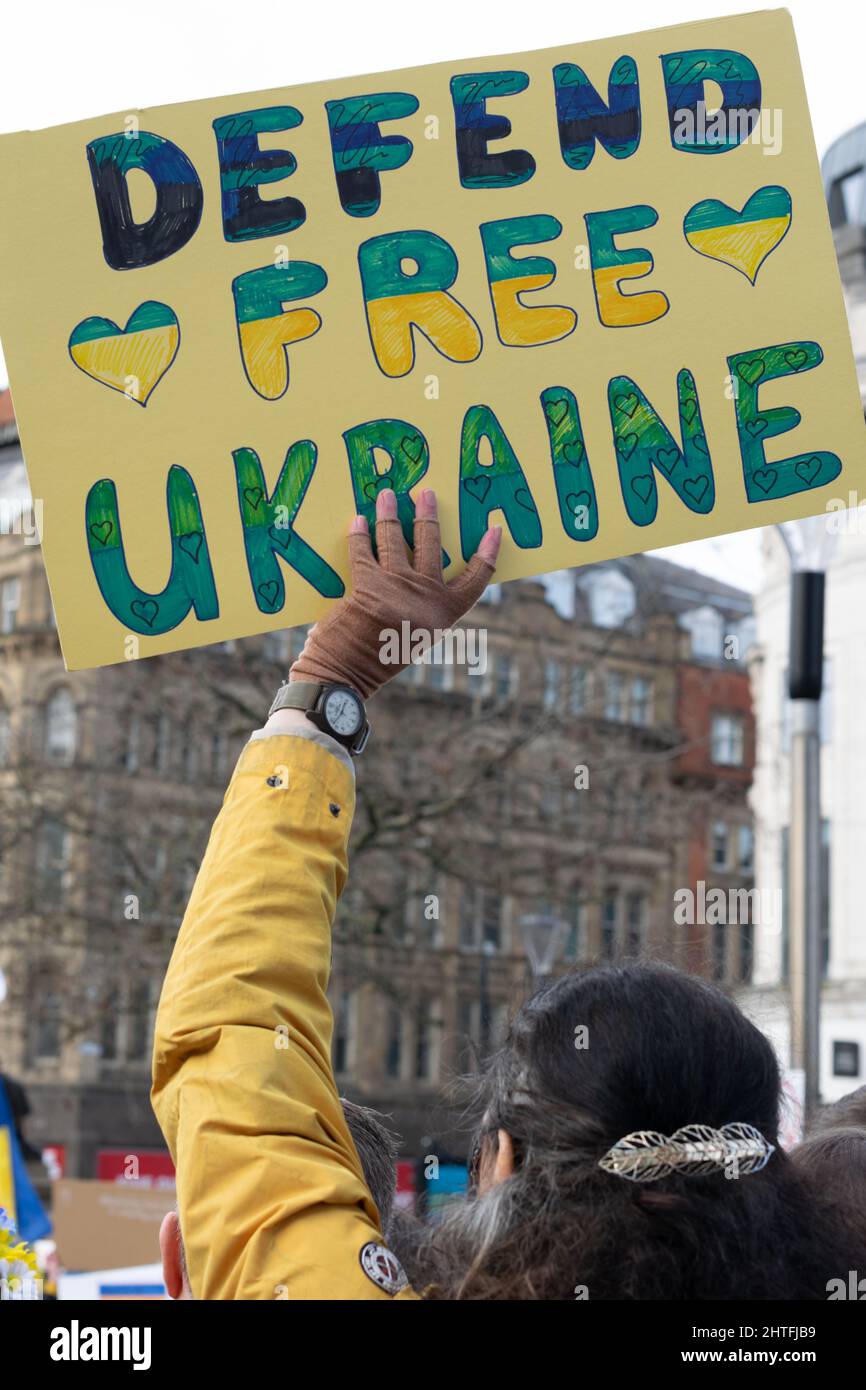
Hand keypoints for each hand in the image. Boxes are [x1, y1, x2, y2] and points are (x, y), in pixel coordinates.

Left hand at [290, 488, 501, 697]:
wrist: (345, 676)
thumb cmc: (377, 659)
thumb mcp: (414, 635)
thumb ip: (421, 607)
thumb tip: (415, 569)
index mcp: (444, 615)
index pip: (475, 580)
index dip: (487, 554)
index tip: (494, 530)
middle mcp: (425, 598)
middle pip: (432, 545)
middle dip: (428, 515)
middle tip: (426, 493)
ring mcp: (397, 588)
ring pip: (395, 538)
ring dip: (389, 513)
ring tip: (387, 495)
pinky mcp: (367, 583)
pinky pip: (363, 549)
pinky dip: (359, 533)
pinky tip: (358, 521)